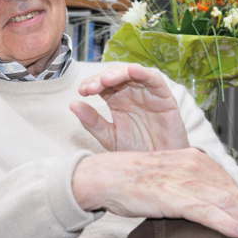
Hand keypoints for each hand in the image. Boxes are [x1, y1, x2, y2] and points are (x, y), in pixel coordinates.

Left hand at [70, 64, 188, 151]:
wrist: (160, 165)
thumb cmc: (137, 151)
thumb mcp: (110, 137)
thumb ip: (92, 122)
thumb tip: (72, 104)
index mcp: (117, 101)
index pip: (101, 85)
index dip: (91, 84)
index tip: (82, 91)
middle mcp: (131, 93)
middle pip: (115, 76)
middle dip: (101, 79)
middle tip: (91, 88)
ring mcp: (147, 94)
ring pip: (133, 73)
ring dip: (119, 73)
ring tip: (106, 80)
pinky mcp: (164, 97)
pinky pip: (155, 80)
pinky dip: (145, 73)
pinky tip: (133, 71)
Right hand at [72, 148, 237, 237]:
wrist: (105, 176)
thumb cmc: (131, 178)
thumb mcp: (165, 174)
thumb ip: (185, 182)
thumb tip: (201, 201)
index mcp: (191, 156)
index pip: (225, 181)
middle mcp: (191, 164)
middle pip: (229, 192)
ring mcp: (183, 180)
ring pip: (223, 202)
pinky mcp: (173, 196)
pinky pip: (206, 212)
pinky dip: (225, 223)